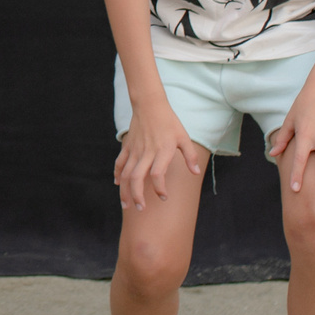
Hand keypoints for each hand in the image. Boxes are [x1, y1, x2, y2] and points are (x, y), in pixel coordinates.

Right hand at [113, 97, 207, 211]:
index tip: (163, 197)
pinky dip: (118, 174)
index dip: (159, 188)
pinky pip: (120, 163)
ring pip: (126, 174)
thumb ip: (190, 156)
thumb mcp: (184, 137)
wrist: (149, 105)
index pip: (157, 174)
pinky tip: (118, 184)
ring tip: (126, 205)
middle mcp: (146, 152)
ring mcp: (135, 150)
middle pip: (137, 178)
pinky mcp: (128, 147)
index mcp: (162, 151)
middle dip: (137, 196)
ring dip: (125, 191)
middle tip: (140, 209)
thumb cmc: (169, 121)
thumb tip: (196, 172)